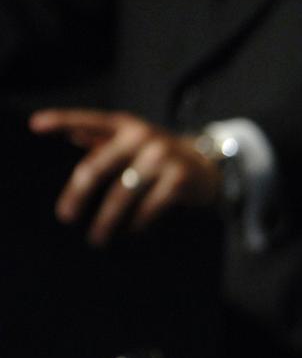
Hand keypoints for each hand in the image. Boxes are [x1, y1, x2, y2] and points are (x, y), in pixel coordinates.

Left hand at [30, 109, 221, 245]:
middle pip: (98, 167)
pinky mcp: (179, 180)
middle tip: (66, 216)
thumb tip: (72, 134)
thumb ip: (104, 138)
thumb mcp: (136, 141)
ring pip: (123, 194)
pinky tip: (130, 231)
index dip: (62, 120)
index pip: (90, 119)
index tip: (35, 125)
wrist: (211, 166)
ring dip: (107, 219)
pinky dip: (137, 223)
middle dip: (78, 195)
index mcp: (127, 125)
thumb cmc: (163, 155)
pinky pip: (149, 207)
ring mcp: (162, 158)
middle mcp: (142, 137)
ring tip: (97, 237)